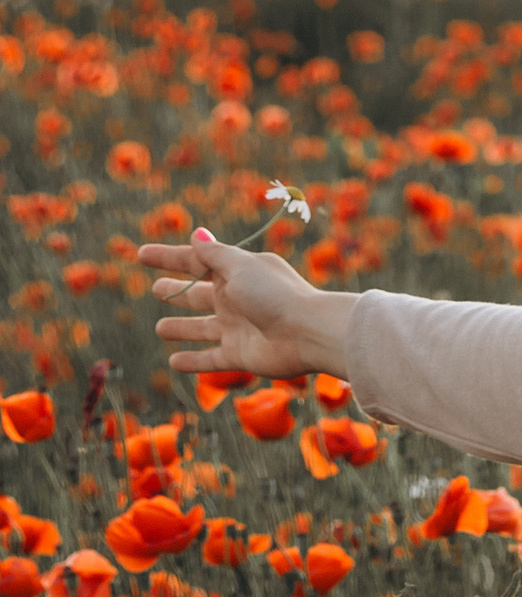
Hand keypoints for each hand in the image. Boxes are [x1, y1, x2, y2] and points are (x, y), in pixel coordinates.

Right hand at [139, 228, 344, 380]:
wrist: (306, 332)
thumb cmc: (274, 294)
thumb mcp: (240, 266)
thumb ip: (214, 254)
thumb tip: (196, 234)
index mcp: (236, 273)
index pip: (195, 261)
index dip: (168, 257)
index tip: (141, 254)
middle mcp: (236, 299)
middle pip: (198, 295)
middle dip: (177, 292)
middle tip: (155, 290)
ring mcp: (237, 328)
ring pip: (201, 328)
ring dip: (182, 327)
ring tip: (160, 328)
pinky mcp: (240, 355)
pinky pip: (210, 358)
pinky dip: (192, 361)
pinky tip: (174, 362)